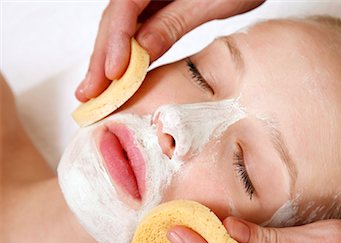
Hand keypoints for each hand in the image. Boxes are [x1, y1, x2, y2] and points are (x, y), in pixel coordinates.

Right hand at [75, 0, 263, 101]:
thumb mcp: (209, 2)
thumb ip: (173, 23)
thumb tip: (141, 51)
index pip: (124, 8)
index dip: (115, 43)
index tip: (113, 74)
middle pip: (115, 20)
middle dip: (101, 59)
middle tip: (90, 93)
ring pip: (121, 28)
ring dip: (108, 60)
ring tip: (97, 91)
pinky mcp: (158, 7)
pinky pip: (137, 30)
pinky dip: (128, 54)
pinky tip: (120, 74)